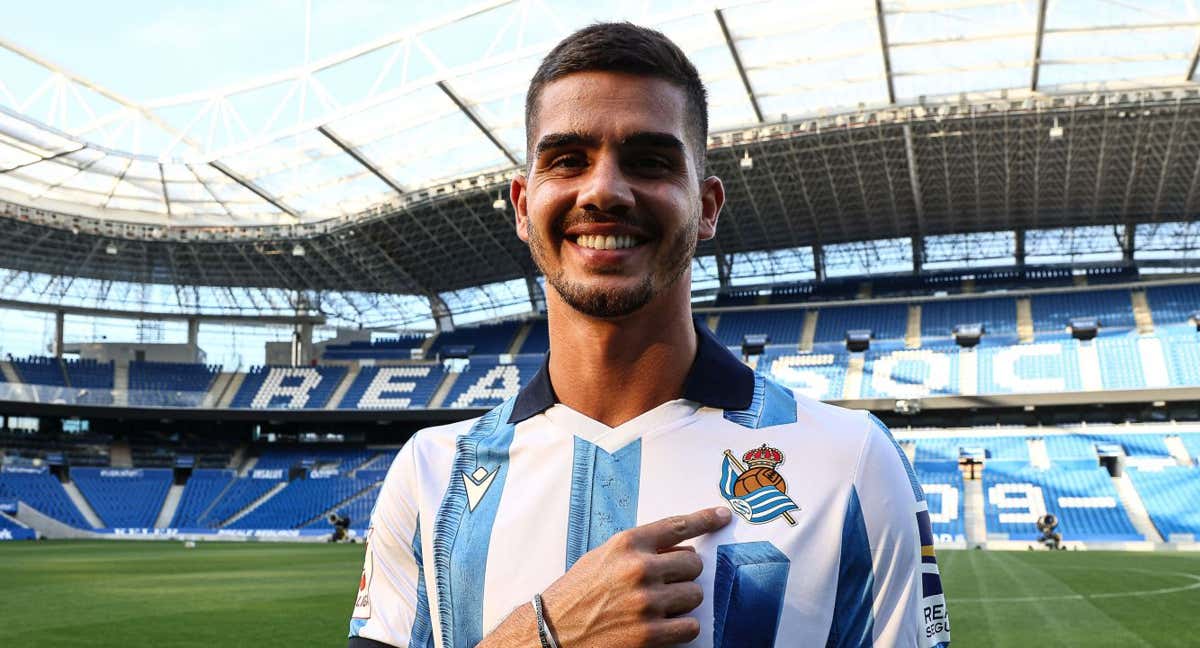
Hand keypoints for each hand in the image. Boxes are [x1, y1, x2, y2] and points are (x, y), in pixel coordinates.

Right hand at [539, 506, 731, 646]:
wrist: (552, 633)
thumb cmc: (576, 594)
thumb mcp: (602, 558)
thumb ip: (640, 550)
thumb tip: (681, 551)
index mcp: (626, 545)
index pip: (678, 526)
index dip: (705, 519)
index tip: (723, 516)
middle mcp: (639, 569)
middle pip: (694, 564)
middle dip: (686, 574)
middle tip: (669, 582)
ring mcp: (646, 603)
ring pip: (694, 595)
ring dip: (683, 602)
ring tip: (659, 606)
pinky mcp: (650, 635)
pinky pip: (690, 626)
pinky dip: (681, 627)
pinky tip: (663, 626)